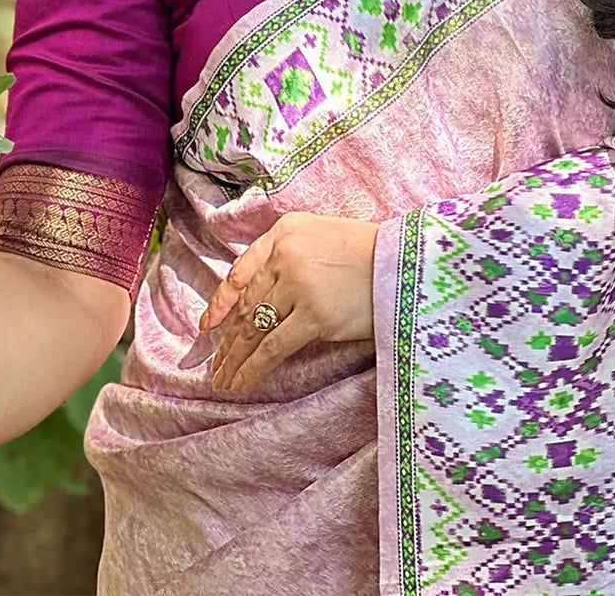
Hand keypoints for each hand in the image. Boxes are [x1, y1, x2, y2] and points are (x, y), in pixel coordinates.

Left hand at [200, 211, 378, 393]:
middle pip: (247, 305)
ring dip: (235, 358)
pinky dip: (254, 368)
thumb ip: (289, 256)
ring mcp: (298, 286)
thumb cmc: (369, 252)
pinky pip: (273, 347)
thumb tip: (259, 297)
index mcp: (285, 231)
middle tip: (216, 365)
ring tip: (224, 379)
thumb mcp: (322, 235)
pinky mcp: (314, 316)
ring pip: (254, 329)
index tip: (208, 325)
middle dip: (228, 340)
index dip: (221, 302)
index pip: (241, 270)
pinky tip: (242, 382)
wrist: (406, 262)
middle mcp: (285, 255)